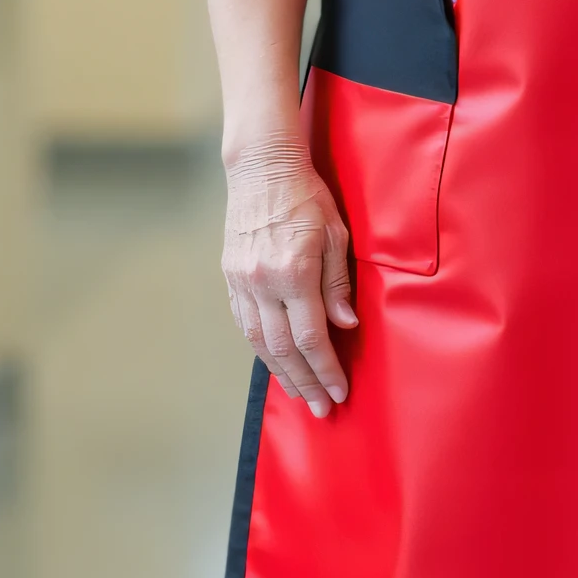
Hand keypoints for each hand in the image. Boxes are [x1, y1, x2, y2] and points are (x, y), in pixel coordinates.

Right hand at [222, 146, 357, 418]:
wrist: (261, 169)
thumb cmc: (306, 196)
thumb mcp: (335, 233)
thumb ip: (338, 282)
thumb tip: (345, 325)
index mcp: (293, 271)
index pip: (311, 336)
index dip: (326, 369)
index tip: (340, 390)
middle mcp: (263, 282)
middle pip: (284, 349)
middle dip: (306, 383)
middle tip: (322, 409)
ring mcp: (242, 282)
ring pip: (260, 343)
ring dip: (282, 374)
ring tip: (301, 396)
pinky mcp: (232, 278)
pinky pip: (246, 325)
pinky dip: (262, 350)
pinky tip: (275, 365)